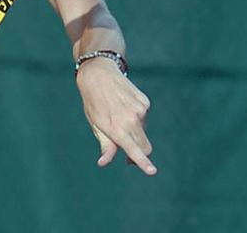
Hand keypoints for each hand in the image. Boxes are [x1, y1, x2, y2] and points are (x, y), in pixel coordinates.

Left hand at [76, 57, 155, 175]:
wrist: (99, 74)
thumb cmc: (94, 103)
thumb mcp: (96, 125)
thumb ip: (105, 145)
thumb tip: (103, 163)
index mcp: (117, 129)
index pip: (134, 150)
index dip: (143, 163)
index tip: (152, 172)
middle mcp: (131, 120)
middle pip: (145, 146)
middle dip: (139, 153)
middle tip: (128, 157)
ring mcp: (140, 110)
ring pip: (143, 131)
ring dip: (135, 132)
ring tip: (118, 118)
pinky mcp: (145, 102)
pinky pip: (144, 117)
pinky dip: (136, 118)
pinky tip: (124, 107)